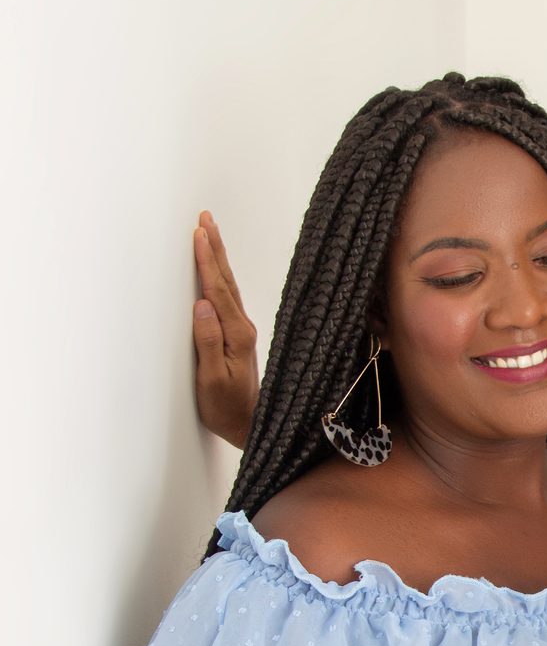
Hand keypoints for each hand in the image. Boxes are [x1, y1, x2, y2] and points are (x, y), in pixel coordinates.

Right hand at [193, 211, 259, 447]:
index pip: (217, 290)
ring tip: (210, 234)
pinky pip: (228, 297)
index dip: (206, 261)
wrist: (249, 425)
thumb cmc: (226, 408)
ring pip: (227, 287)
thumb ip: (207, 342)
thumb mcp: (211, 379)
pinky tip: (216, 271)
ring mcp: (241, 332)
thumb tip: (200, 306)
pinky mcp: (238, 337)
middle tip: (206, 219)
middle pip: (225, 281)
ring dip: (219, 259)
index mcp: (235, 335)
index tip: (198, 234)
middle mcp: (242, 329)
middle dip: (215, 248)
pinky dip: (220, 277)